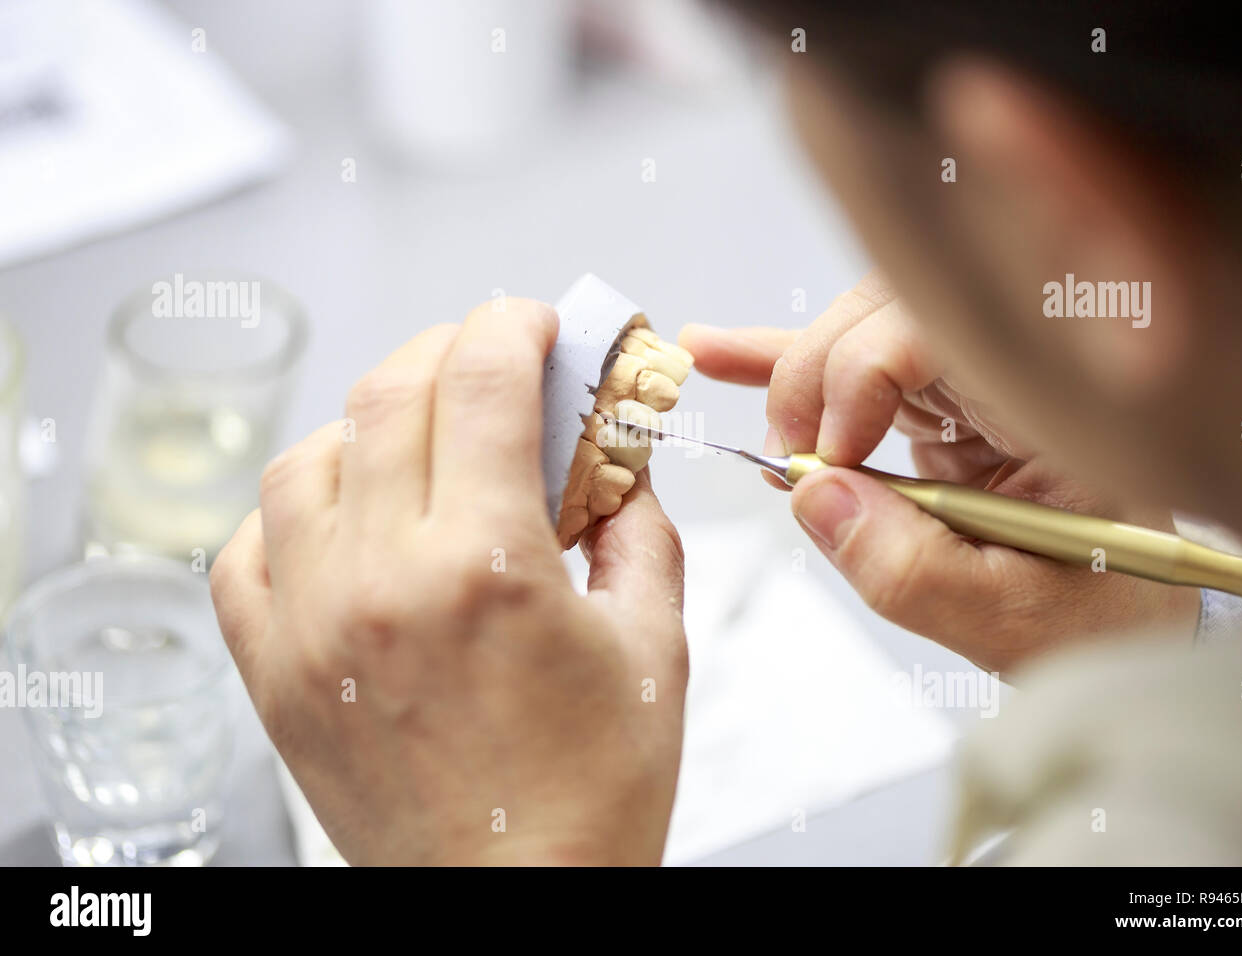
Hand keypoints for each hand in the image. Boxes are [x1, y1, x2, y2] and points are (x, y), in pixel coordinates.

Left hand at [211, 299, 686, 865]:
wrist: (512, 905)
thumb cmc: (591, 798)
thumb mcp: (655, 648)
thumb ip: (643, 533)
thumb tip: (622, 465)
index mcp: (485, 567)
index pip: (482, 382)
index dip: (513, 325)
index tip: (534, 321)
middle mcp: (380, 580)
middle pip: (389, 396)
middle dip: (449, 350)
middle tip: (489, 360)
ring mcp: (311, 625)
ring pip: (305, 458)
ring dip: (367, 422)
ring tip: (416, 437)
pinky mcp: (274, 673)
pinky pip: (244, 550)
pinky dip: (291, 510)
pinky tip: (340, 517)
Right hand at [680, 273, 1198, 673]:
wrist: (1118, 623)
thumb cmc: (1095, 617)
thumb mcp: (1012, 618)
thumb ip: (912, 569)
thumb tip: (809, 495)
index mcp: (1058, 400)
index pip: (947, 327)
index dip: (866, 372)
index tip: (830, 459)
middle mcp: (1014, 370)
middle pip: (892, 311)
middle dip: (820, 371)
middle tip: (788, 456)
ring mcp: (972, 379)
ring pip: (863, 330)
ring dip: (790, 364)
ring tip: (723, 384)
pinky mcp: (935, 403)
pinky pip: (851, 372)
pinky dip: (785, 365)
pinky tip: (719, 354)